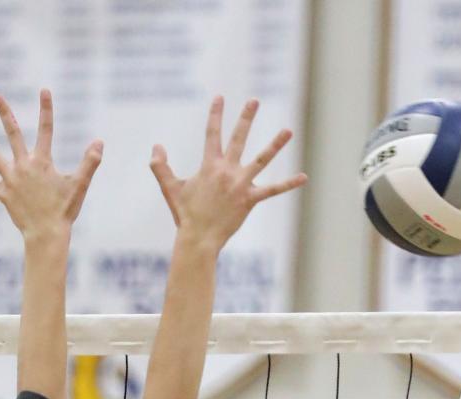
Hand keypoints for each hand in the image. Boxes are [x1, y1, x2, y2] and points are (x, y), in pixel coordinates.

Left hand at [0, 90, 102, 241]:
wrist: (46, 234)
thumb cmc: (64, 211)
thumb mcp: (80, 185)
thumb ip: (90, 162)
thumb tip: (99, 142)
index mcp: (42, 162)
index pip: (46, 129)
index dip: (46, 109)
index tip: (44, 90)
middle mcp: (24, 165)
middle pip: (12, 133)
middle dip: (4, 113)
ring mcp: (11, 179)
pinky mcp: (4, 194)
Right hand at [150, 96, 306, 252]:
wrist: (199, 238)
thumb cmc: (185, 214)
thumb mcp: (170, 188)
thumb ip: (161, 166)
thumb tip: (156, 147)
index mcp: (209, 165)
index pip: (212, 133)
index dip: (216, 114)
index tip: (220, 97)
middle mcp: (227, 171)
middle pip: (239, 138)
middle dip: (246, 118)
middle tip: (254, 100)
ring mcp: (240, 184)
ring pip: (261, 159)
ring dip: (275, 144)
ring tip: (288, 130)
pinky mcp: (250, 200)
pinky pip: (272, 190)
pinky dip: (288, 184)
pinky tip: (303, 177)